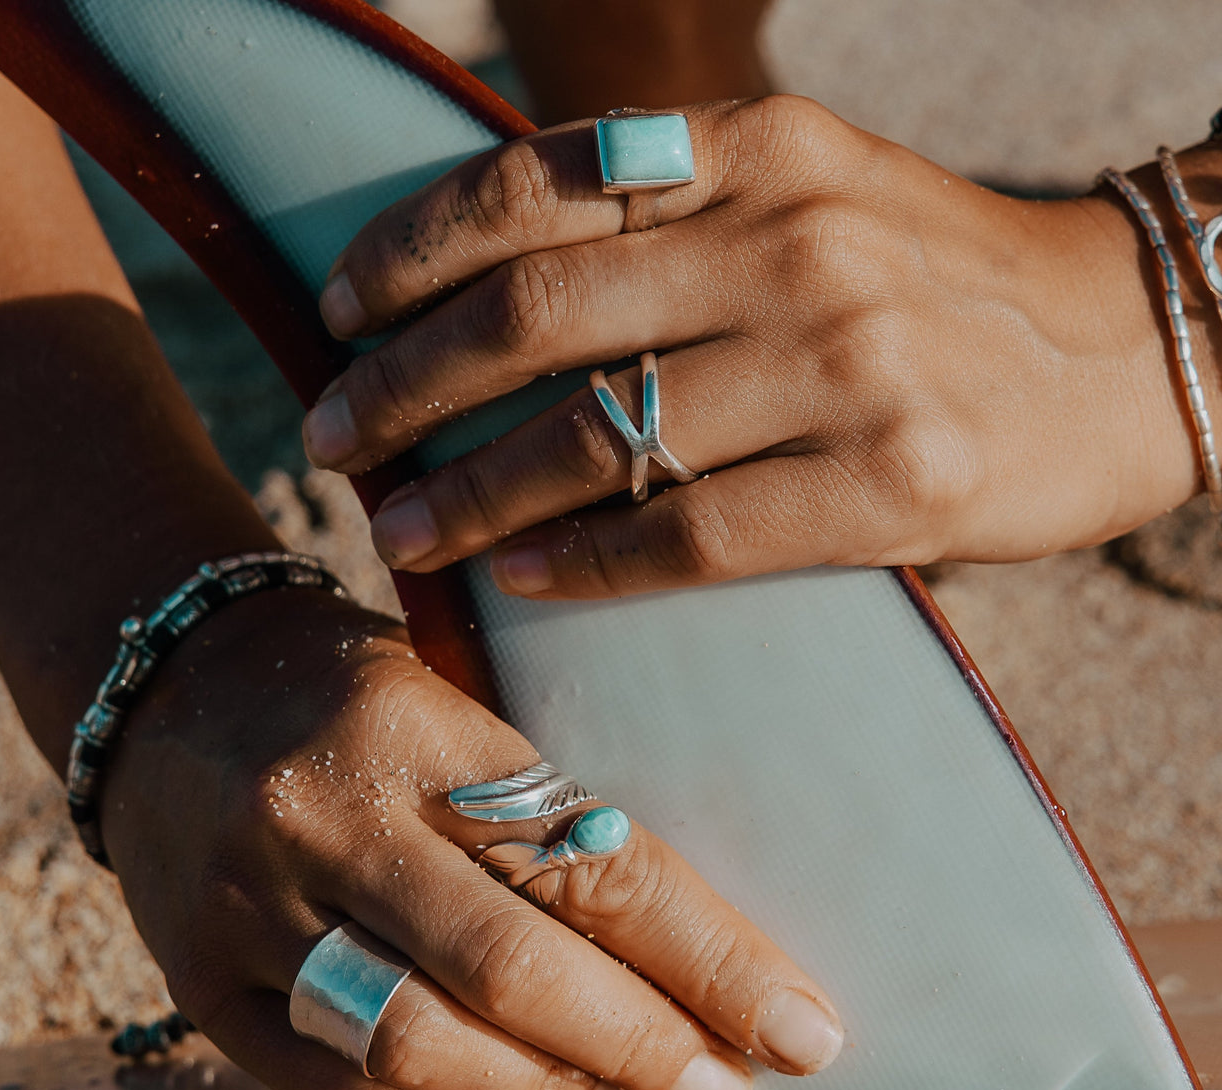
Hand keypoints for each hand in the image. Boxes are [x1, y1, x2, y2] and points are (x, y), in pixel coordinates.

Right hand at [99, 588, 842, 1089]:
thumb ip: (545, 809)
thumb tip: (683, 945)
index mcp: (413, 728)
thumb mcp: (453, 699)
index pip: (589, 860)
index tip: (797, 1023)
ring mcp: (250, 912)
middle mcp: (326, 820)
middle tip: (725, 1089)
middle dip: (644, 1046)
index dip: (708, 956)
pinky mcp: (199, 986)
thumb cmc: (346, 691)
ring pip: (422, 1044)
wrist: (169, 691)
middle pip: (512, 970)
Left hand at [304, 96, 1204, 598]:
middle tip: (330, 439)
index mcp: (757, 146)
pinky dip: (587, 562)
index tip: (336, 312)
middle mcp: (793, 239)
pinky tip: (517, 579)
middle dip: (404, 384)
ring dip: (471, 494)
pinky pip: (693, 532)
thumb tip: (497, 289)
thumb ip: (673, 216)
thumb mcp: (810, 194)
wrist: (1124, 350)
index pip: (534, 185)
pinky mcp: (895, 484)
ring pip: (601, 435)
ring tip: (397, 531)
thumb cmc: (934, 283)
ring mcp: (849, 363)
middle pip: (538, 315)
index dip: (410, 253)